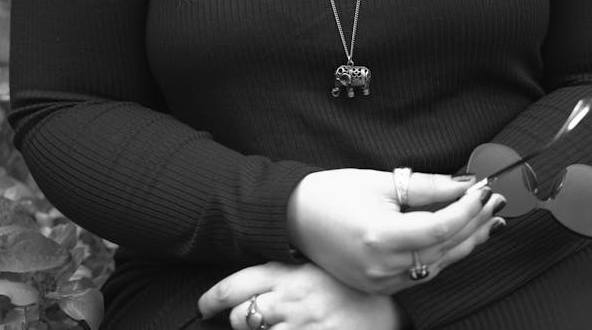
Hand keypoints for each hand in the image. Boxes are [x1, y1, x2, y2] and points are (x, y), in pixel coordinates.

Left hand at [197, 261, 402, 329]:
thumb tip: (258, 279)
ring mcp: (300, 326)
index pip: (239, 284)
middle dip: (241, 320)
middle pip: (242, 315)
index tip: (203, 306)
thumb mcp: (318, 268)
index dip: (213, 297)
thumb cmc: (352, 286)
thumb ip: (288, 270)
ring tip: (279, 327)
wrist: (388, 311)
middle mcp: (291, 300)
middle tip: (249, 320)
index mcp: (291, 273)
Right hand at [286, 168, 503, 293]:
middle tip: (496, 203)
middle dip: (475, 224)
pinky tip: (458, 239)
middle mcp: (384, 267)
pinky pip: (422, 273)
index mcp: (382, 237)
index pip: (441, 226)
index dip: (468, 208)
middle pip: (445, 249)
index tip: (485, 189)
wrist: (295, 218)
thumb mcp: (380, 181)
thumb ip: (426, 186)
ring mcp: (381, 282)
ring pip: (438, 265)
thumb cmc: (333, 193)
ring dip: (465, 242)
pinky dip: (443, 254)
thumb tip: (464, 184)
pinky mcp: (379, 287)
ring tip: (488, 221)